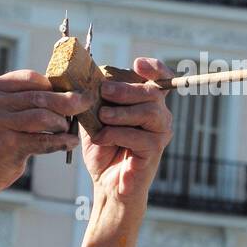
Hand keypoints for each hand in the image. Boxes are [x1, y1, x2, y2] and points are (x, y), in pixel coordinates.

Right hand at [0, 70, 88, 191]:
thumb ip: (23, 99)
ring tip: (68, 129)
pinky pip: (44, 140)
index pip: (31, 79)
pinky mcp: (8, 145)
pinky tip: (69, 143)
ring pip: (44, 116)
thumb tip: (65, 90)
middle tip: (85, 103)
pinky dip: (61, 141)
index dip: (55, 85)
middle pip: (40, 96)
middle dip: (68, 101)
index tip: (72, 91)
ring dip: (62, 124)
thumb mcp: (0, 111)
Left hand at [82, 57, 172, 203]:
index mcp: (146, 102)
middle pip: (152, 92)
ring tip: (103, 117)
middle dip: (126, 89)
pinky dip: (117, 134)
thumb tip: (86, 78)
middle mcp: (159, 114)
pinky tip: (102, 138)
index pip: (160, 79)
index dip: (154, 68)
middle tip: (104, 91)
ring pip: (150, 112)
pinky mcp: (155, 150)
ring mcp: (160, 132)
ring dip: (122, 112)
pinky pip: (140, 136)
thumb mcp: (95, 119)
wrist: (105, 181)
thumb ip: (95, 100)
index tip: (137, 64)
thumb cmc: (103, 149)